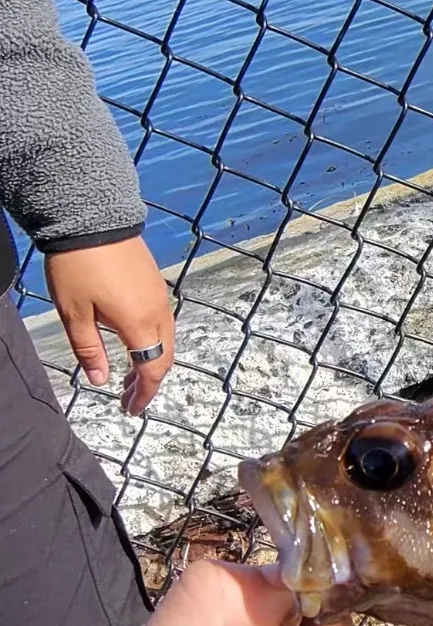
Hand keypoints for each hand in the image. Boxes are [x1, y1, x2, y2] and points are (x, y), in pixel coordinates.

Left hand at [45, 235, 174, 414]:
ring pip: (165, 341)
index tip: (131, 409)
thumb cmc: (78, 265)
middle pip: (163, 359)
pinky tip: (135, 340)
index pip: (150, 372)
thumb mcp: (74, 313)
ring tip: (132, 371)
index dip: (142, 395)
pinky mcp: (155, 283)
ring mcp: (159, 297)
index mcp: (139, 326)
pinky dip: (152, 340)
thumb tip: (99, 380)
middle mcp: (157, 315)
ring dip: (152, 360)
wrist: (91, 216)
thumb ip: (89, 350)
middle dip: (148, 381)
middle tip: (130, 395)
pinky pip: (162, 322)